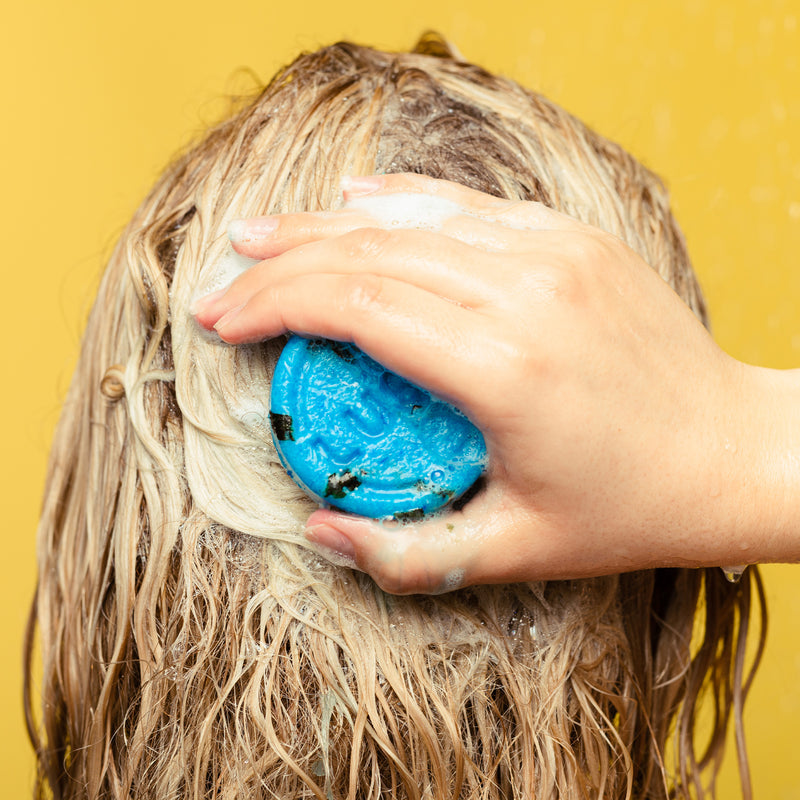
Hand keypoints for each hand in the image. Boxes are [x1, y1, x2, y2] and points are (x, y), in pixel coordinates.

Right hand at [194, 173, 799, 593]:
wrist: (733, 450)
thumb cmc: (629, 509)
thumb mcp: (517, 553)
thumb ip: (407, 555)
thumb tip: (317, 532)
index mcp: (505, 367)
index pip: (358, 308)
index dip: (276, 307)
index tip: (223, 322)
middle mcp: (527, 292)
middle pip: (371, 255)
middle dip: (281, 266)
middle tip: (223, 285)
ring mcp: (555, 254)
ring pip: (413, 218)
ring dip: (326, 225)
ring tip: (263, 234)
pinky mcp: (574, 240)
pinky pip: (468, 207)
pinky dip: (401, 200)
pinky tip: (356, 200)